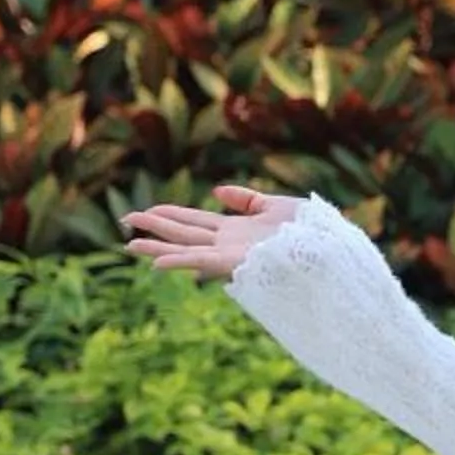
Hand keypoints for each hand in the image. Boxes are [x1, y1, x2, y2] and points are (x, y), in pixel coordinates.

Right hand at [117, 184, 300, 280]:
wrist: (329, 246)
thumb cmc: (309, 229)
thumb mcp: (274, 205)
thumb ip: (245, 199)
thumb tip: (216, 191)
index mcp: (234, 229)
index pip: (194, 221)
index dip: (170, 214)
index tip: (146, 210)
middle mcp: (227, 243)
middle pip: (183, 233)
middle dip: (155, 226)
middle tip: (125, 221)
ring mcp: (230, 254)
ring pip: (186, 248)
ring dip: (158, 246)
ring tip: (130, 245)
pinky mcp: (237, 263)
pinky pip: (203, 262)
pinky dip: (180, 261)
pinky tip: (157, 262)